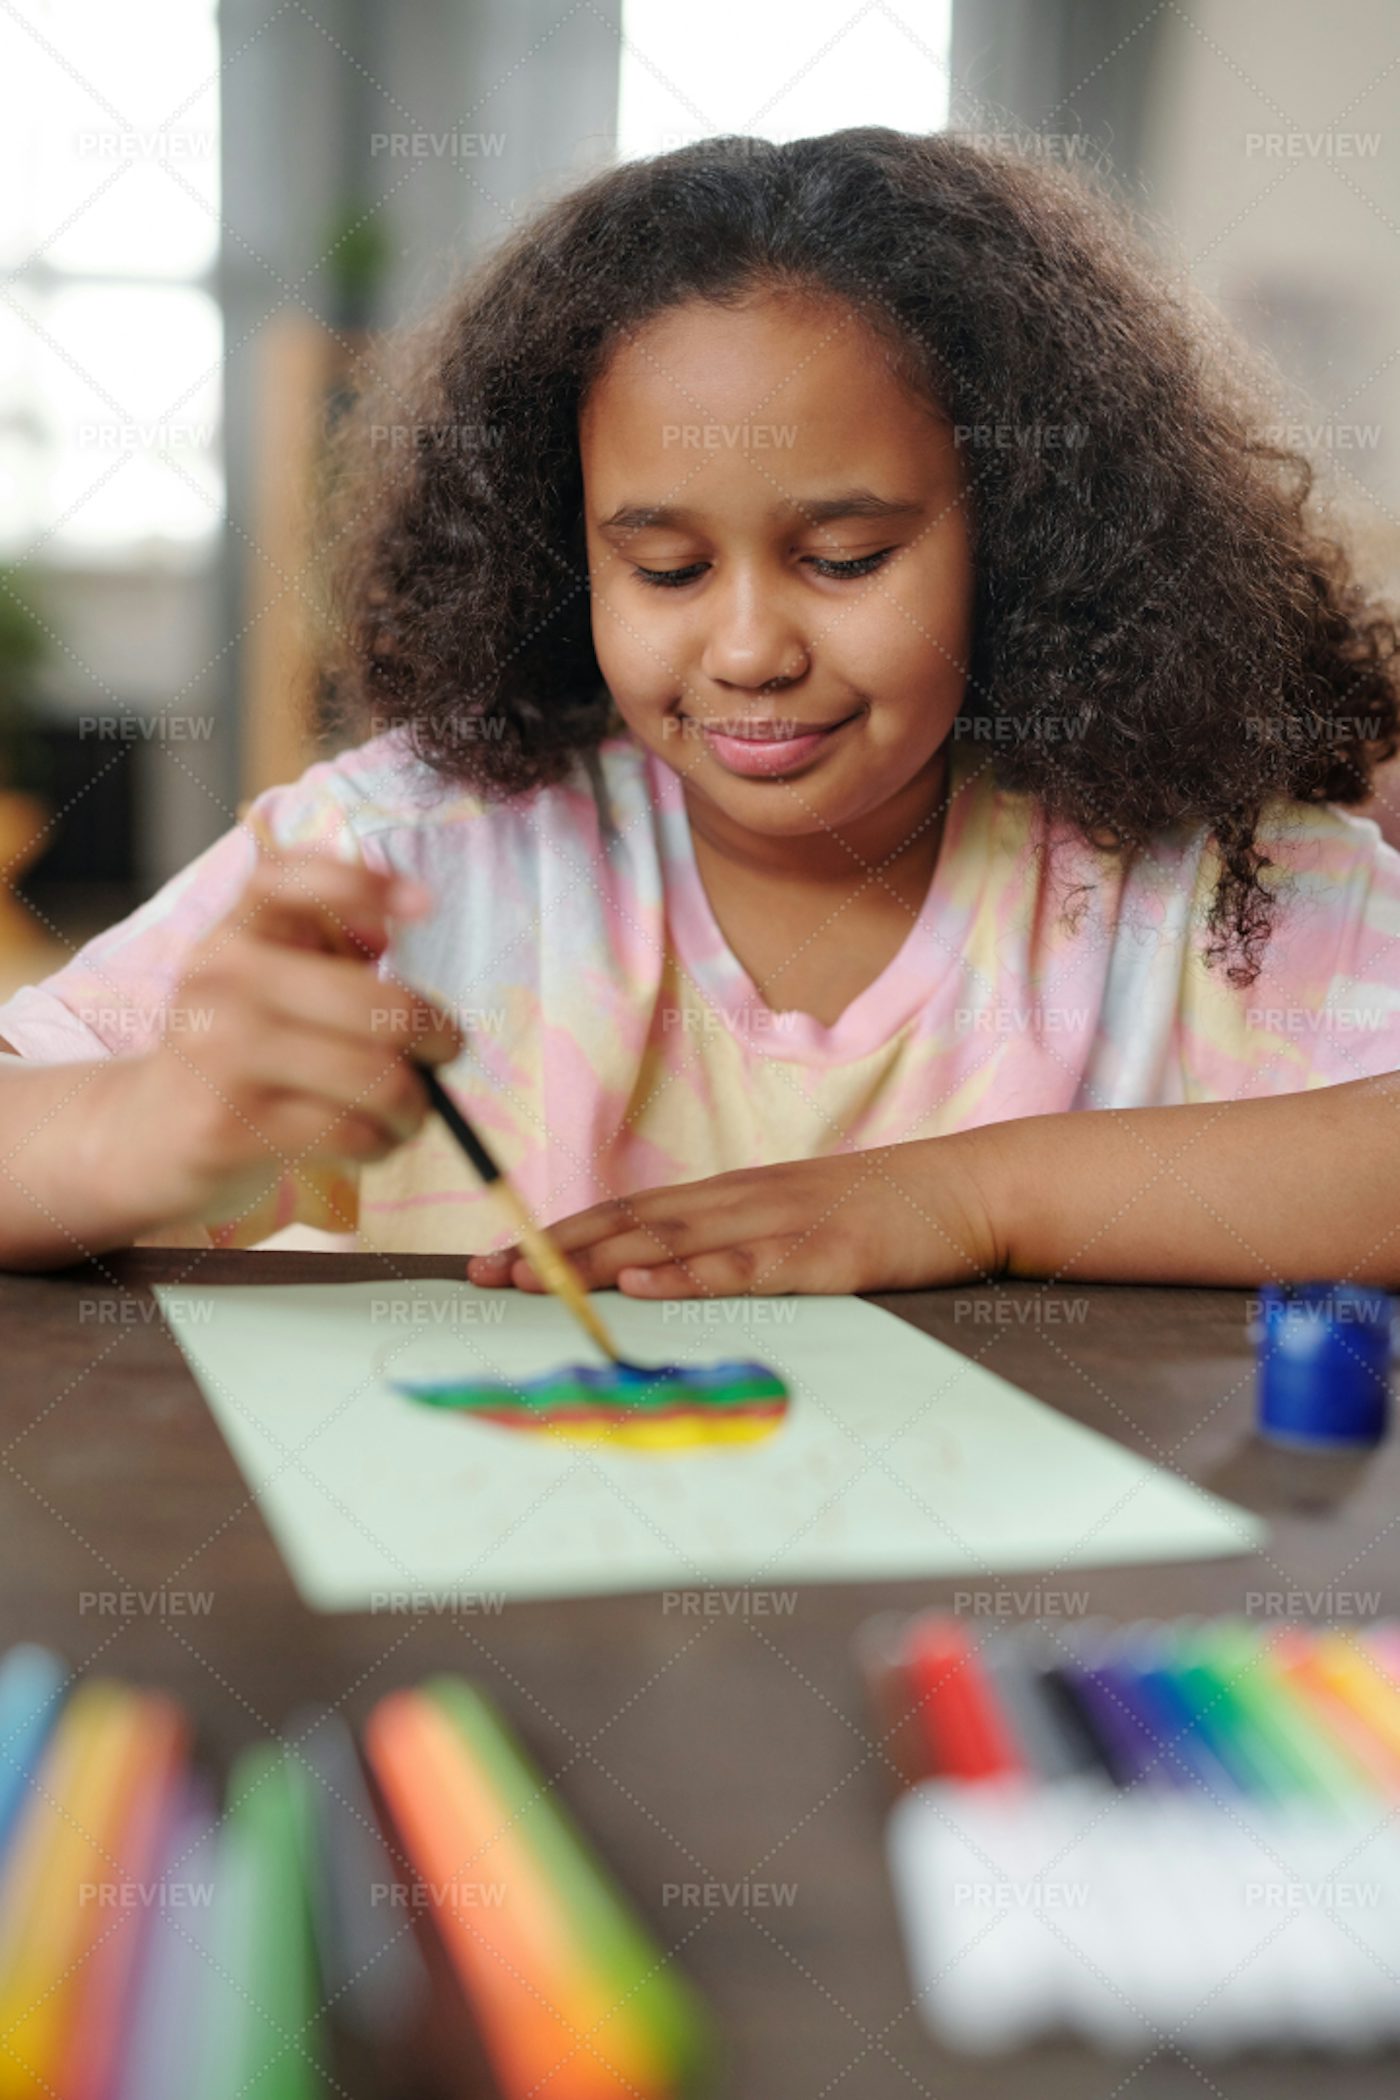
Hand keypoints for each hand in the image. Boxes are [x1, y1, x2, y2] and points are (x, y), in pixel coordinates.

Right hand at [100, 850, 460, 1232]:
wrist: (144, 1134)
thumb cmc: (234, 1051)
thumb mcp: (265, 981)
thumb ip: (324, 948)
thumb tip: (389, 931)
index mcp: (237, 931)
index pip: (296, 879)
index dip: (367, 884)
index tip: (426, 905)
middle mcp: (223, 980)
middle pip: (382, 1006)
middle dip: (438, 1037)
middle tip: (444, 1053)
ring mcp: (221, 1053)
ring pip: (376, 1079)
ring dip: (414, 1105)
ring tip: (409, 1111)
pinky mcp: (230, 1126)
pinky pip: (350, 1132)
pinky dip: (381, 1142)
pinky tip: (372, 1140)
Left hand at [465, 1141, 1002, 1298]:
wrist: (971, 1189)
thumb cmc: (884, 1214)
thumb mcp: (797, 1219)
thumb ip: (737, 1241)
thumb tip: (670, 1273)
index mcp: (732, 1196)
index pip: (626, 1213)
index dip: (556, 1236)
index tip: (495, 1258)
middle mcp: (741, 1201)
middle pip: (629, 1223)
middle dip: (551, 1251)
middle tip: (484, 1275)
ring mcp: (780, 1224)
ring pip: (671, 1241)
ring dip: (595, 1262)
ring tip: (533, 1279)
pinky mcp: (822, 1256)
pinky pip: (744, 1268)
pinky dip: (688, 1276)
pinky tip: (643, 1284)